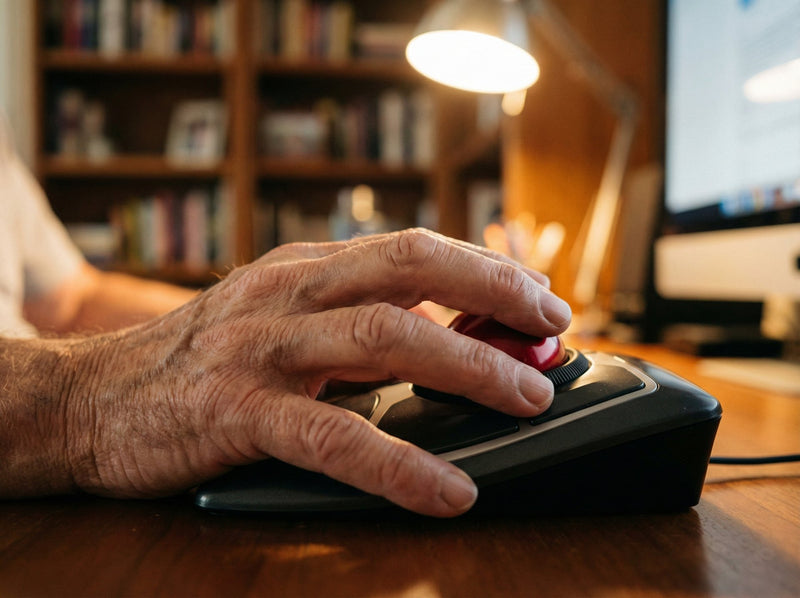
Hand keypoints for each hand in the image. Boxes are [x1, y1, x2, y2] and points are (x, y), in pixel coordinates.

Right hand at [58, 229, 570, 515]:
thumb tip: (441, 337)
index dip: (483, 266)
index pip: (410, 249)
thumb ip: (349, 323)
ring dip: (467, 365)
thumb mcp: (278, 323)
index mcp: (303, 270)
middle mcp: (287, 294)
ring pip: (383, 338)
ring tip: (525, 399)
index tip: (537, 294)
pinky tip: (447, 492)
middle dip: (492, 291)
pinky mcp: (238, 412)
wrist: (91, 399)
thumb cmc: (197, 363)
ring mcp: (263, 349)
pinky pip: (334, 436)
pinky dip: (399, 464)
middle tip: (553, 327)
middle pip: (408, 269)